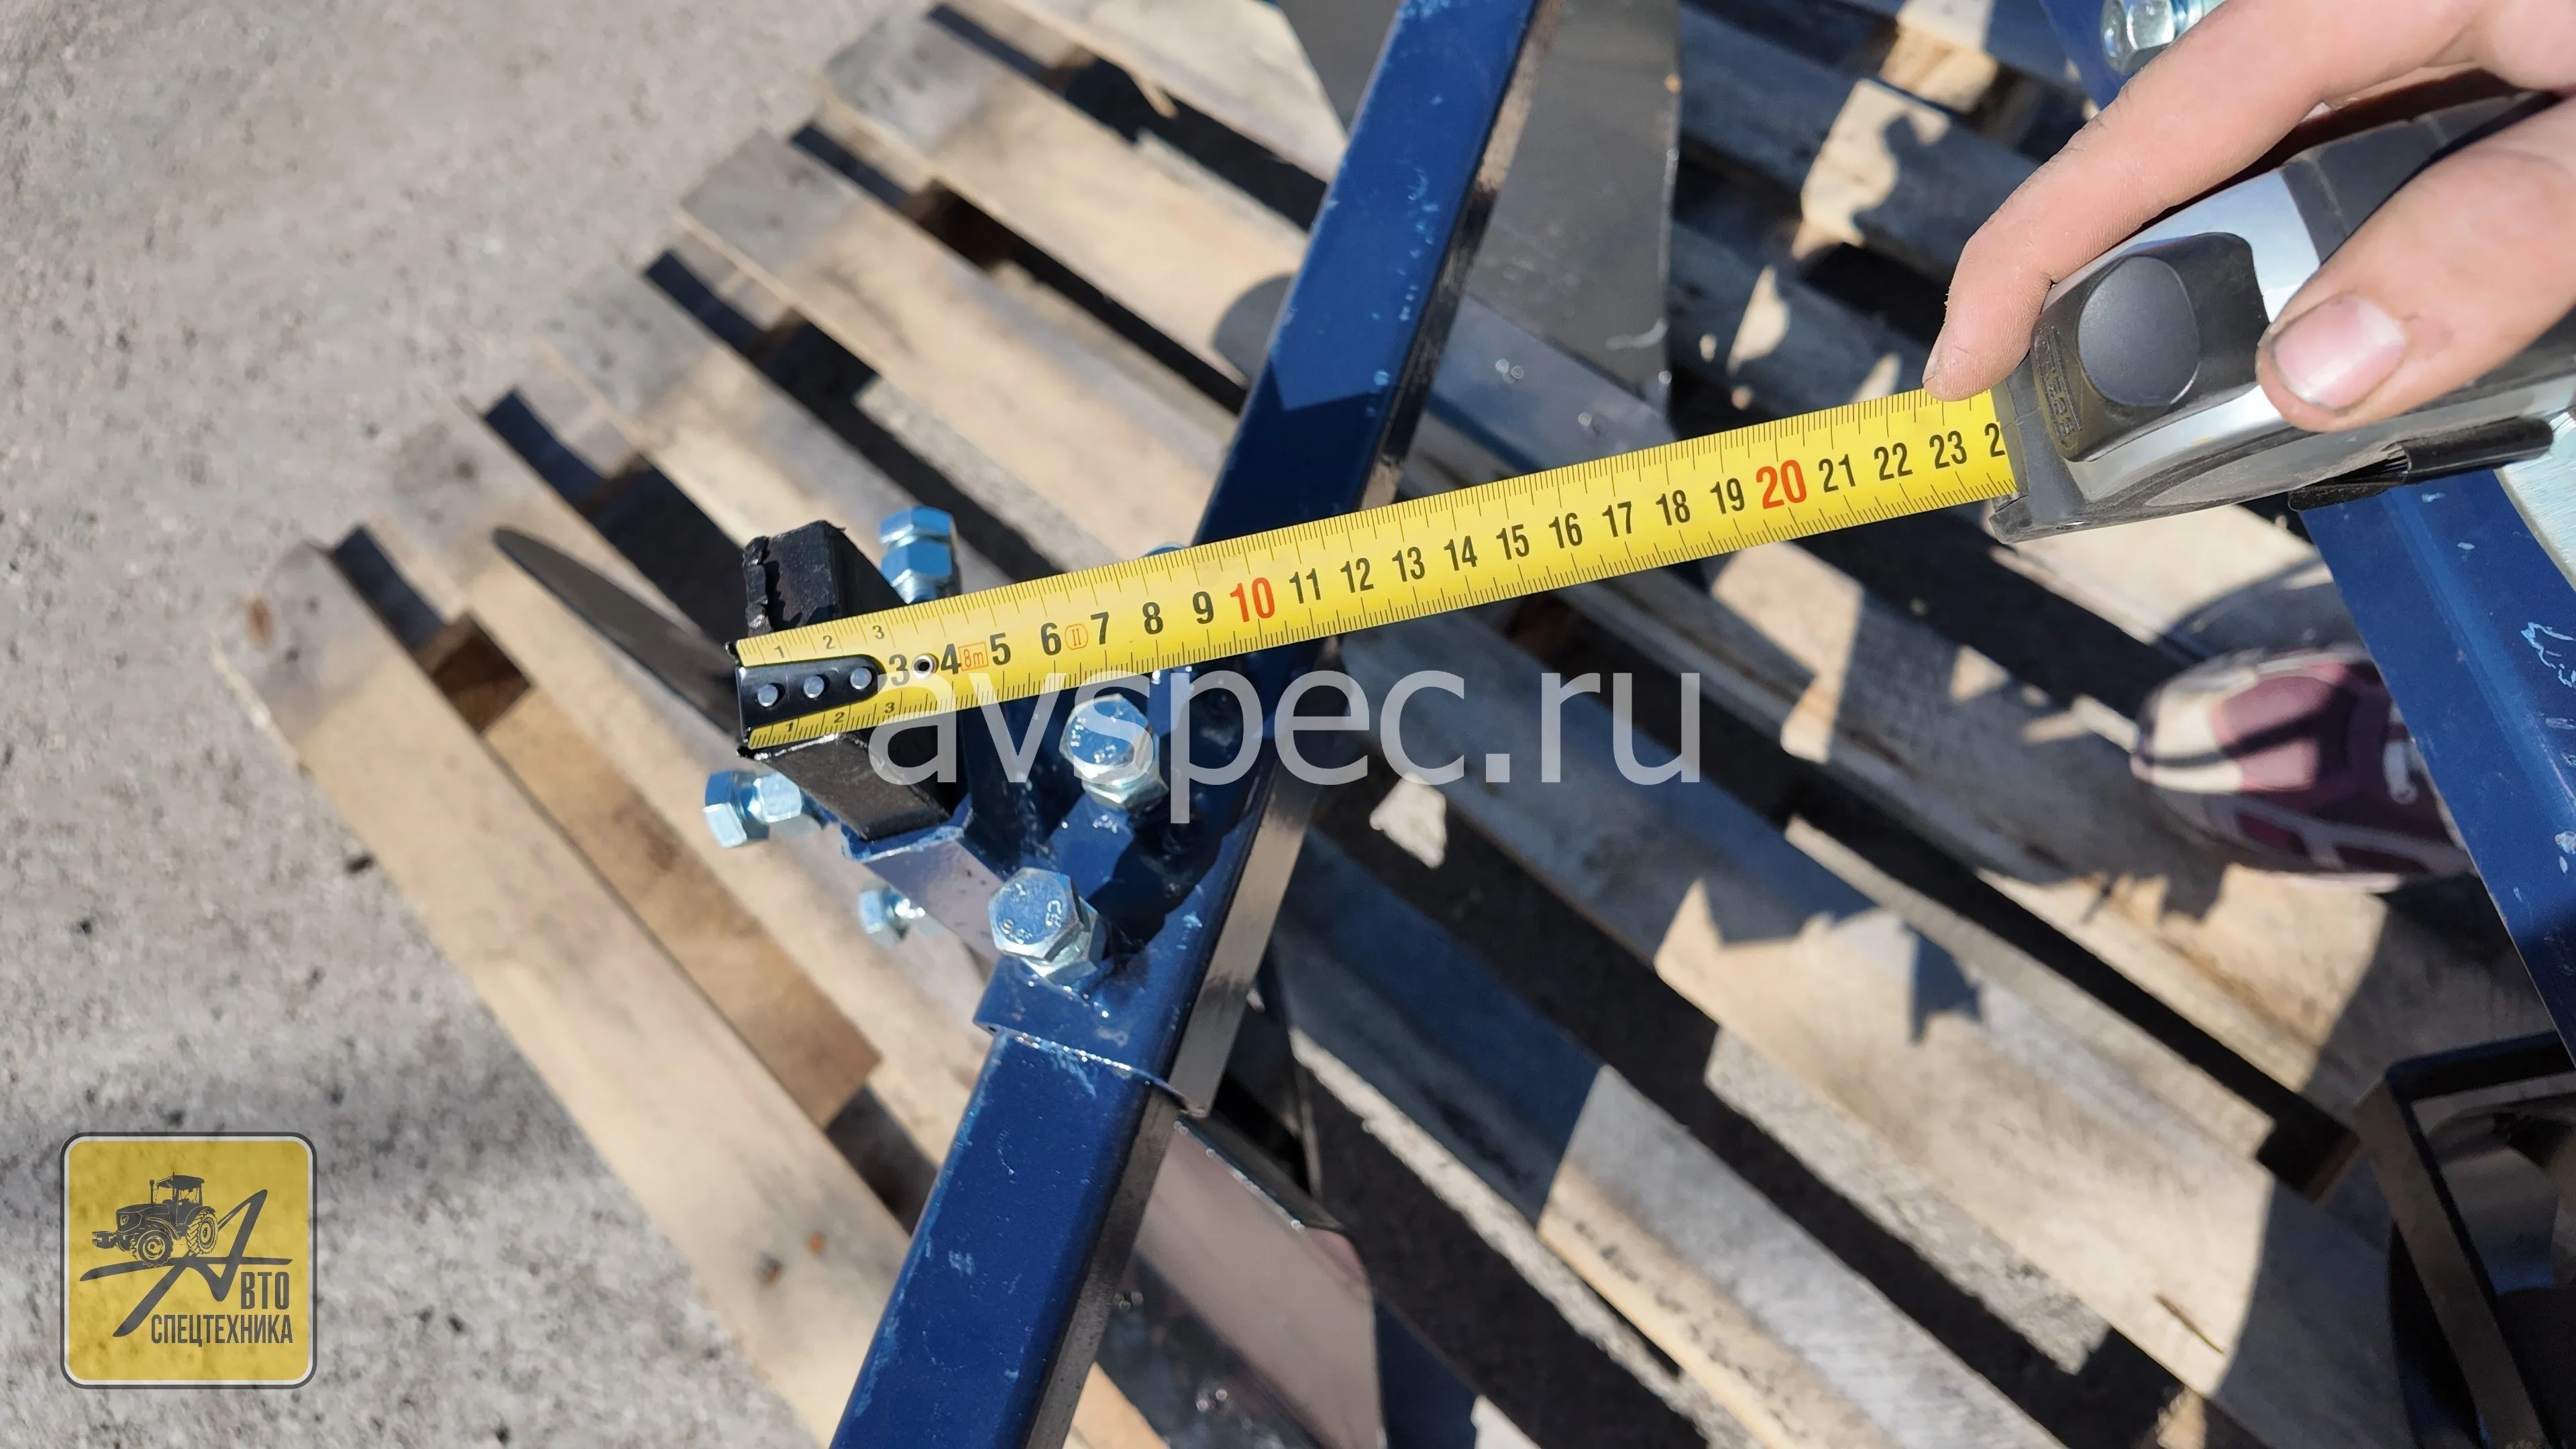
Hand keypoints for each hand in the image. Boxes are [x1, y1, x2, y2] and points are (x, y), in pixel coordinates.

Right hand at [1923, 0, 2575, 432]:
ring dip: (2298, 290)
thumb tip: (2316, 371)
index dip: (2029, 254)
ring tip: (2307, 393)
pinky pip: (2381, 165)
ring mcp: (2419, 30)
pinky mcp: (2475, 54)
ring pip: (2296, 178)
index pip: (2149, 130)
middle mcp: (2363, 7)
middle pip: (2207, 164)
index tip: (1959, 368)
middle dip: (2175, 301)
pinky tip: (2412, 316)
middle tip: (2163, 438)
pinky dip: (2375, 258)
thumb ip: (2499, 238)